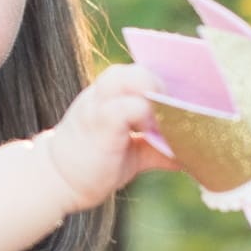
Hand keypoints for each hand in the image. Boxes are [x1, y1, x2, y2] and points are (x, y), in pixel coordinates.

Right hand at [38, 63, 172, 209]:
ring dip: (155, 96)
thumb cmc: (95, 163)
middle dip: (163, 89)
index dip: (167, 84)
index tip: (186, 104)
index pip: (143, 71)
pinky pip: (127, 107)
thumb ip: (159, 148)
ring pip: (131, 78)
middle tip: (174, 115)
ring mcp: (99, 106)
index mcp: (113, 93)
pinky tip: (154, 134)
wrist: (58, 181)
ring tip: (164, 122)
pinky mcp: (99, 124)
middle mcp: (105, 93)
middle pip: (138, 69)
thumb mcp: (134, 153)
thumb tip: (191, 155)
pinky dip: (147, 116)